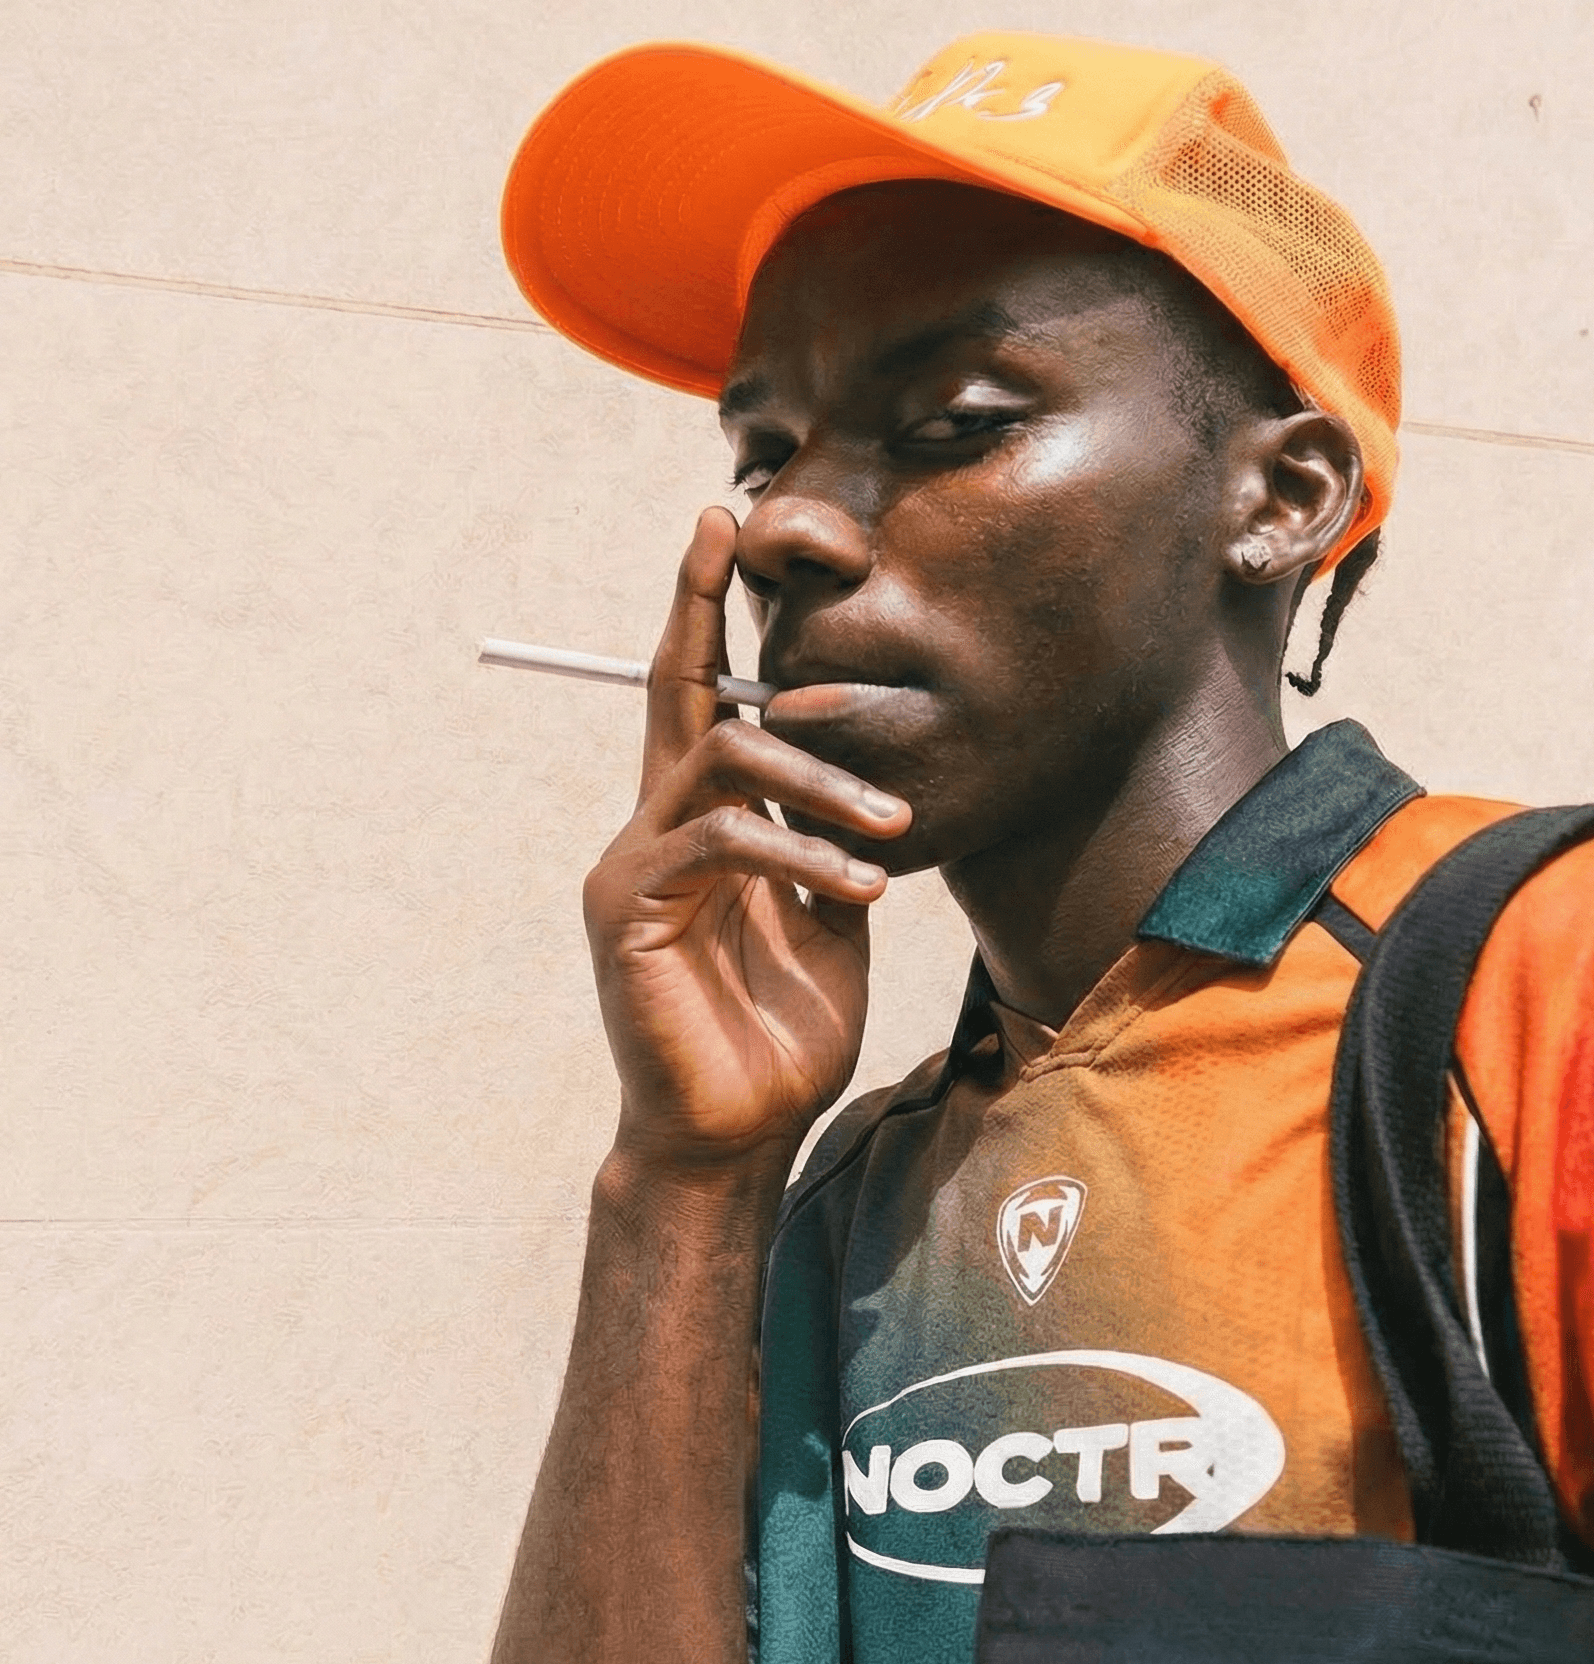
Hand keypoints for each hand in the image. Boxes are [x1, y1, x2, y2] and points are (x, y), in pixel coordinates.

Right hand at [583, 508, 911, 1167]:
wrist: (736, 1138)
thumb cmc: (780, 1039)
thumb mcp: (828, 927)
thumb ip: (830, 852)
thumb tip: (863, 790)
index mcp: (699, 831)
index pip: (696, 702)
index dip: (704, 613)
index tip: (722, 526)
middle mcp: (653, 833)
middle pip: (674, 694)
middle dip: (702, 604)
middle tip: (745, 536)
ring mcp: (633, 868)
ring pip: (722, 759)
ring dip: (820, 778)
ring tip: (894, 824)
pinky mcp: (629, 913)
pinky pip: (724, 842)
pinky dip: (802, 851)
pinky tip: (864, 886)